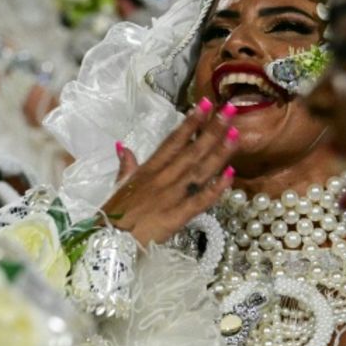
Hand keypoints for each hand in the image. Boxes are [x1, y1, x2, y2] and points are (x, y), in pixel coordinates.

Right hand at [104, 99, 239, 245]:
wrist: (110, 242)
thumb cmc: (114, 215)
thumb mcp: (119, 185)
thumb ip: (126, 165)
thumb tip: (123, 146)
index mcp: (149, 169)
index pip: (173, 140)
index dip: (190, 122)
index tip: (205, 104)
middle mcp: (163, 178)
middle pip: (192, 150)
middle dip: (212, 129)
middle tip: (230, 110)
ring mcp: (172, 196)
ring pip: (200, 170)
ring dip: (219, 152)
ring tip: (235, 134)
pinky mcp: (178, 216)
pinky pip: (201, 200)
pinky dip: (216, 188)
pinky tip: (230, 175)